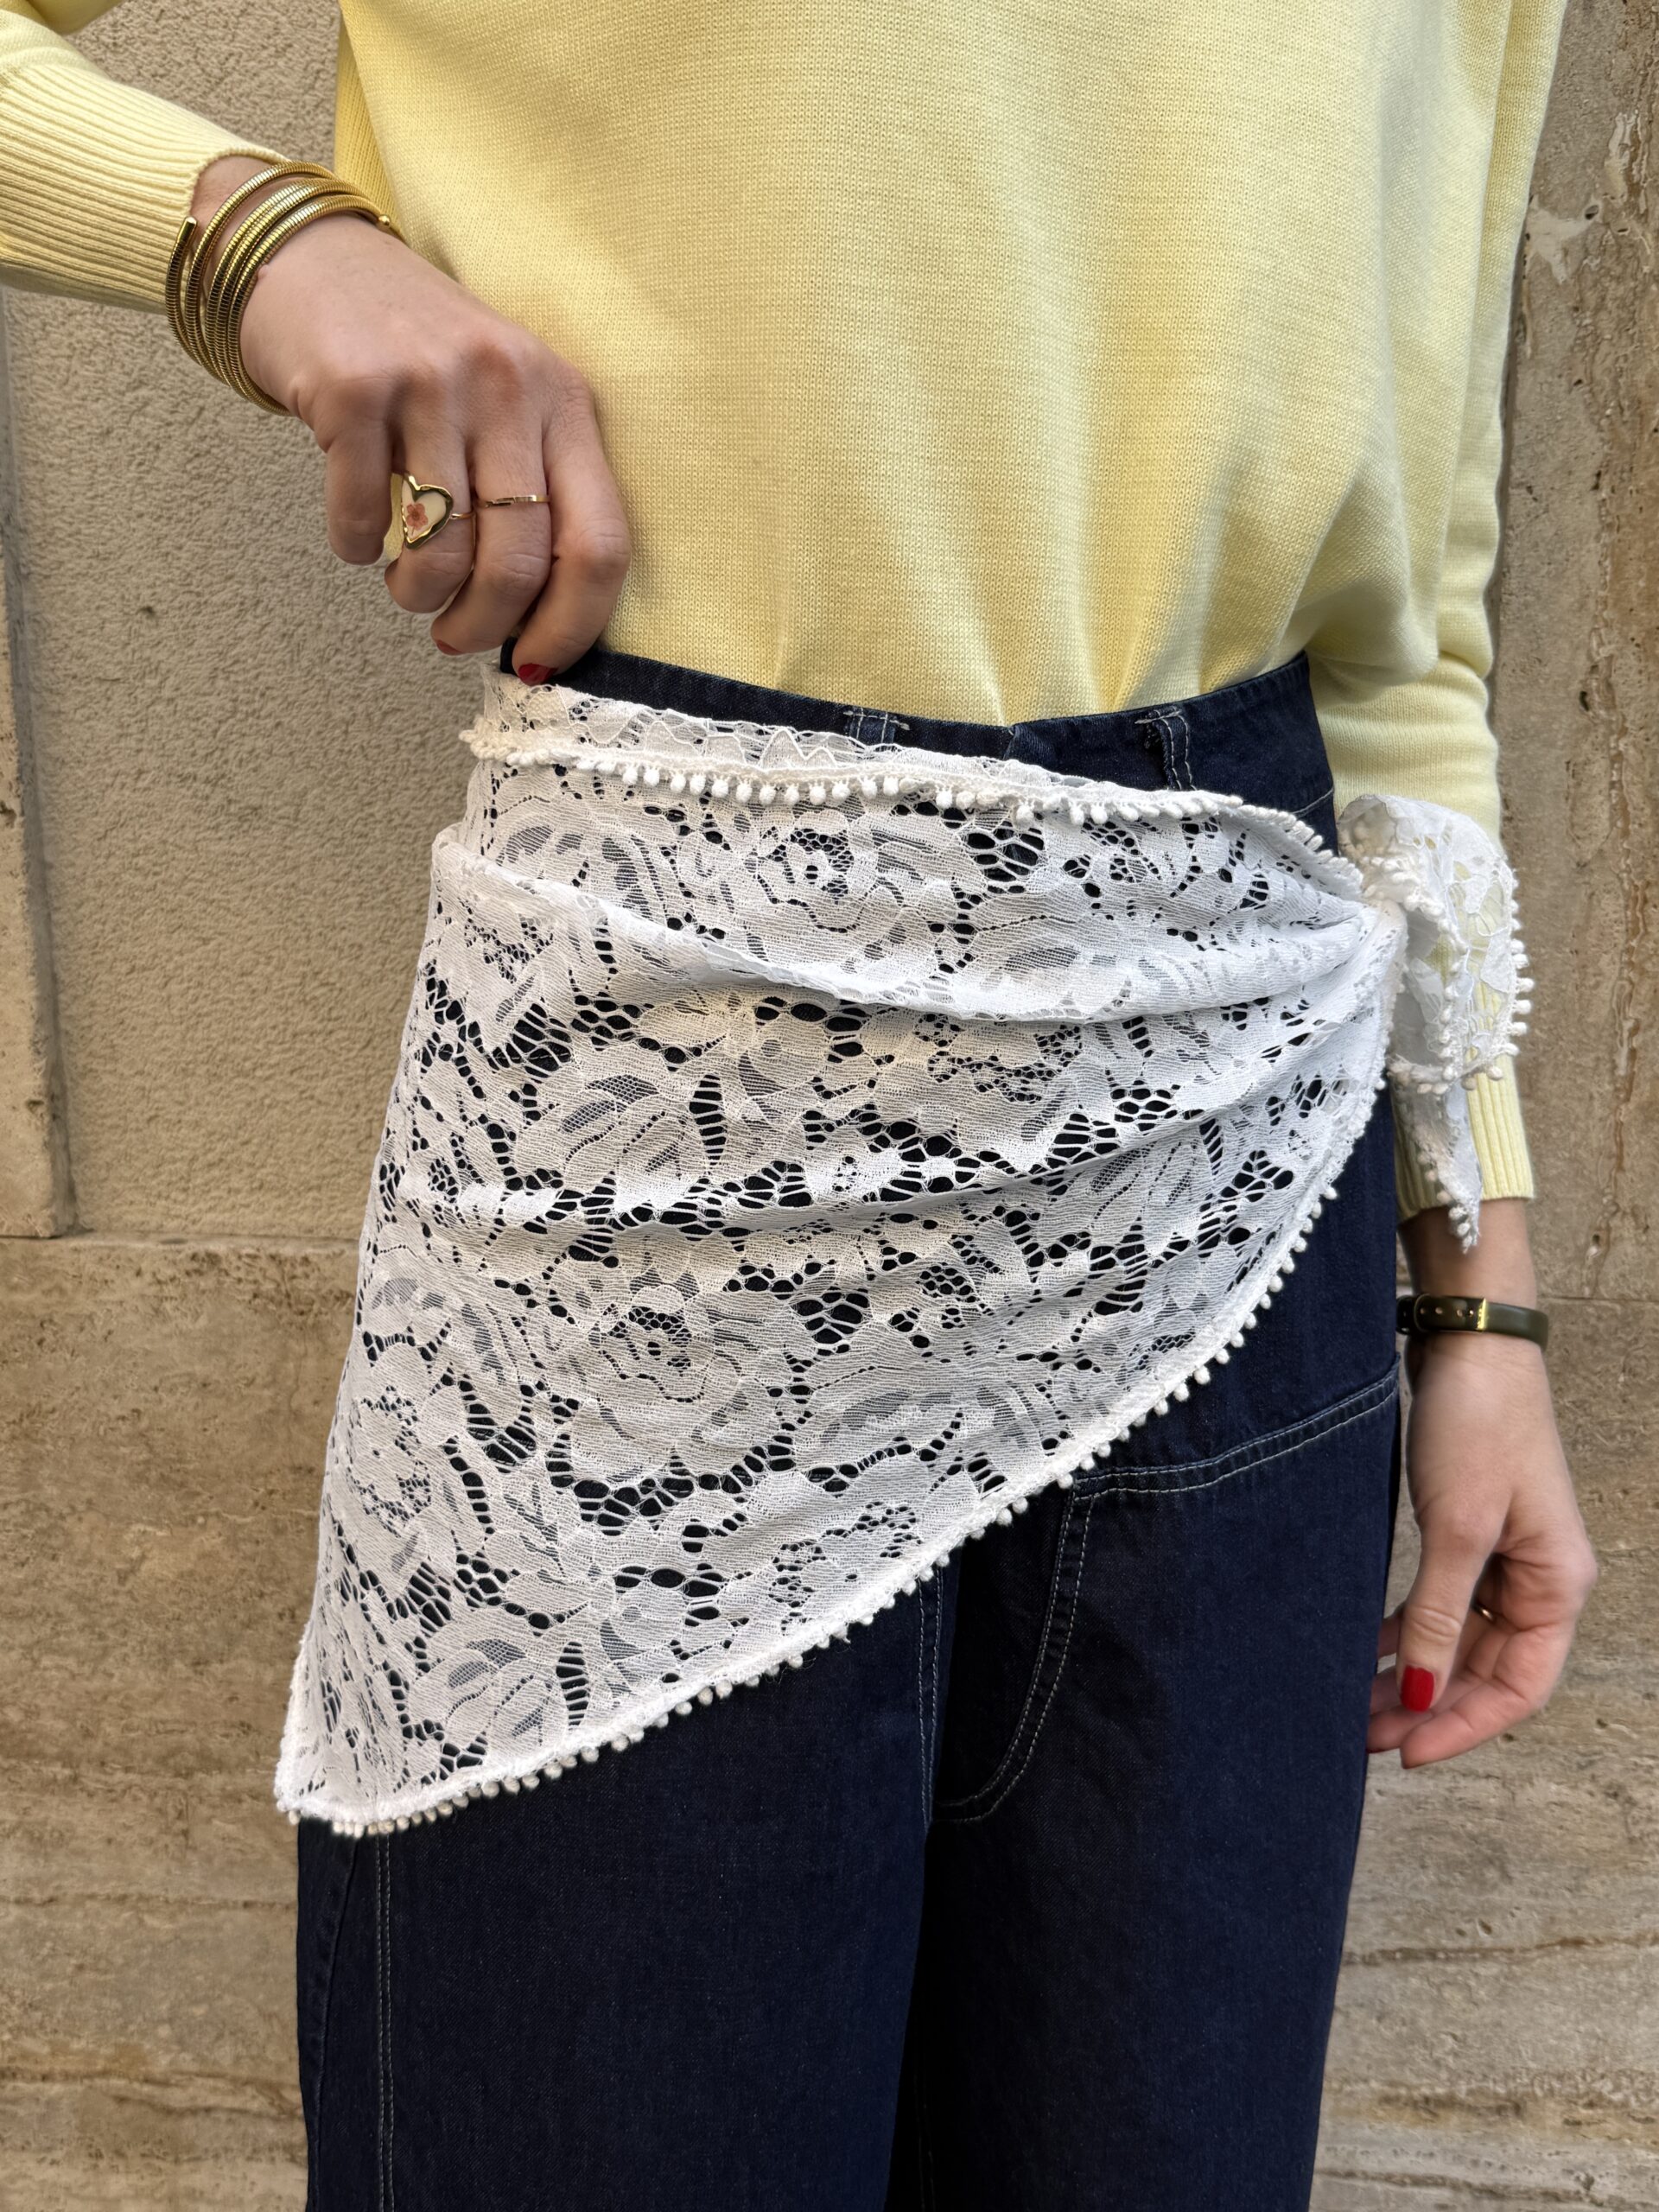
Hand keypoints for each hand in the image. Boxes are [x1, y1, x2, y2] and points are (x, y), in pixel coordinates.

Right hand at [192, 157, 629, 674]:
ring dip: (418, 593)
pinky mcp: (353, 385)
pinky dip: (355, 547)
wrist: (313, 258)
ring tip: (406, 585)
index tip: (537, 661)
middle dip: (482, 625)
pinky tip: (356, 536)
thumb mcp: (506, 401)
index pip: (600, 544)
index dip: (572, 624)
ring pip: (440, 549)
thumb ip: (535, 487)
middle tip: (452, 637)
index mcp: (564, 400)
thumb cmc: (423, 357)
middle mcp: (508, 384)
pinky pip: (362, 517)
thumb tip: (539, 617)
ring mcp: (429, 381)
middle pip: (517, 562)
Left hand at [1370, 1198, 1596, 1766]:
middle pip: (1485, 1670)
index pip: (1518, 1687)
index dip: (1464, 1726)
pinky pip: (1441, 1603)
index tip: (1406, 1754)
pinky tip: (1366, 1650)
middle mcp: (1538, 1579)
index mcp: (1557, 1585)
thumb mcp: (1457, 1528)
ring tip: (1356, 1705)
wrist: (1467, 1344)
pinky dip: (1407, 1630)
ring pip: (1458, 1641)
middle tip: (1363, 1737)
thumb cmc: (1478, 1426)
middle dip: (1429, 1706)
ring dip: (1413, 1673)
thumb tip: (1422, 1693)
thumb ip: (1439, 1615)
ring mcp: (1503, 1556)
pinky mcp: (1467, 1531)